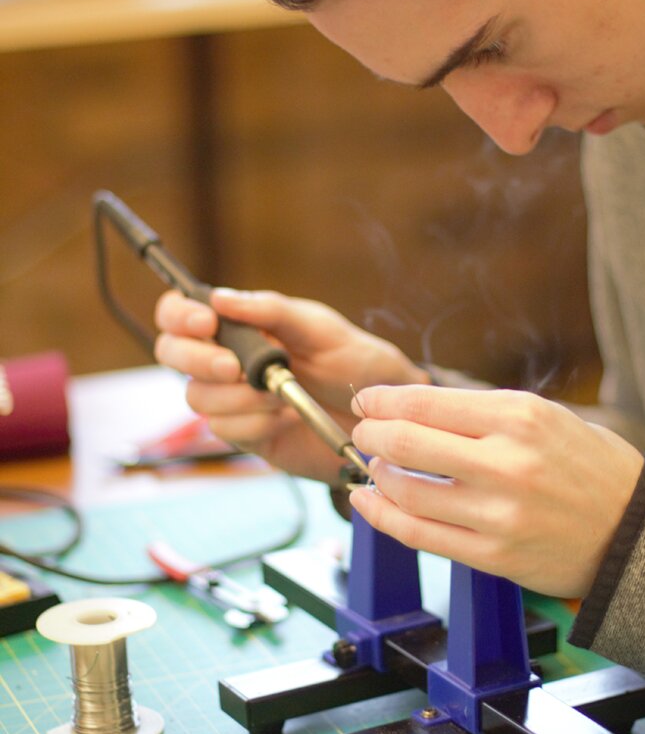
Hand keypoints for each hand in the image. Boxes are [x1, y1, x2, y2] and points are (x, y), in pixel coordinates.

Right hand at [154, 288, 428, 482]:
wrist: (383, 419)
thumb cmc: (356, 363)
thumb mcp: (320, 329)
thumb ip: (271, 311)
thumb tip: (220, 298)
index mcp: (243, 325)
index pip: (182, 313)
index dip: (179, 316)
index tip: (206, 323)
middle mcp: (229, 361)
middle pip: (172, 354)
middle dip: (197, 359)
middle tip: (234, 368)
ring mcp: (234, 400)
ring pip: (197, 397)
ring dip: (237, 397)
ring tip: (281, 396)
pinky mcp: (247, 435)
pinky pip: (225, 430)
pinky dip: (254, 423)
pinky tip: (284, 418)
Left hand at [349, 384, 643, 597]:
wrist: (637, 533)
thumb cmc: (591, 469)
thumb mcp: (546, 418)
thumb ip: (483, 413)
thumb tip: (414, 408)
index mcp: (520, 417)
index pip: (424, 402)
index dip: (382, 401)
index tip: (368, 401)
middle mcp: (507, 463)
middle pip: (405, 442)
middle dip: (371, 434)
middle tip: (365, 431)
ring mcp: (498, 513)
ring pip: (405, 490)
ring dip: (376, 475)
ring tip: (377, 467)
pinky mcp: (493, 554)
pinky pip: (419, 535)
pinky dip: (382, 516)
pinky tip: (369, 503)